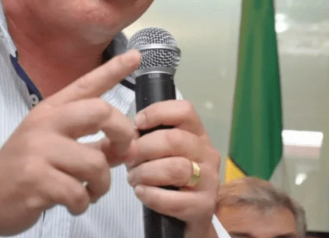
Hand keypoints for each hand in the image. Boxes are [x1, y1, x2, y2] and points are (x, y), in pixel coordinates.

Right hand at [0, 49, 140, 236]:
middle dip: (123, 135)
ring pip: (96, 163)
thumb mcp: (55, 148)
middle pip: (101, 111)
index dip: (113, 70)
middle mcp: (45, 123)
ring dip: (102, 185)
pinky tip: (74, 204)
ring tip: (91, 192)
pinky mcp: (35, 179)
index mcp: (50, 110)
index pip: (87, 84)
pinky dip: (83, 204)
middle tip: (122, 154)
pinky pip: (78, 192)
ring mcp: (38, 149)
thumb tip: (127, 147)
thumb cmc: (23, 170)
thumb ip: (92, 144)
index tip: (136, 56)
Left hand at [125, 100, 220, 237]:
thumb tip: (120, 138)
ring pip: (175, 168)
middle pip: (175, 139)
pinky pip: (174, 199)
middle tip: (128, 159)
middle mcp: (207, 153)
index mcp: (197, 134)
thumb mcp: (161, 155)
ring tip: (133, 179)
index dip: (157, 112)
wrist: (187, 218)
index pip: (185, 110)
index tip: (136, 124)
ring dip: (146, 173)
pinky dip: (152, 195)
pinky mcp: (204, 206)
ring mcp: (209, 180)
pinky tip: (141, 193)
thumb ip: (144, 141)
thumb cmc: (170, 180)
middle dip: (143, 148)